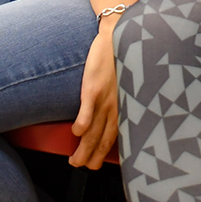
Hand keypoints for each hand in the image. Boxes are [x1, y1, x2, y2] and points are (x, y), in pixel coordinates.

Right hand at [71, 24, 118, 168]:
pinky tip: (75, 133)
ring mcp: (104, 99)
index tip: (94, 163)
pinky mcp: (93, 88)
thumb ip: (119, 100)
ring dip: (83, 148)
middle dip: (90, 157)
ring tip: (74, 160)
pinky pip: (86, 111)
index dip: (103, 153)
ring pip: (92, 132)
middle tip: (80, 166)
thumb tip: (111, 113)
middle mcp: (114, 108)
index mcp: (123, 108)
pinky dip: (81, 124)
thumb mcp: (126, 83)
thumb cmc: (123, 58)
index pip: (112, 137)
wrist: (120, 34)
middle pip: (101, 140)